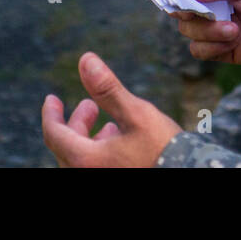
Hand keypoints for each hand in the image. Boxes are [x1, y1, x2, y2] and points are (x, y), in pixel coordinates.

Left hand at [41, 52, 181, 166]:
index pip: (54, 134)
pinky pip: (95, 168)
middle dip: (76, 122)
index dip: (51, 114)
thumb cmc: (163, 150)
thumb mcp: (136, 114)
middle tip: (88, 106)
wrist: (190, 174)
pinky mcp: (115, 180)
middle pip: (67, 147)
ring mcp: (100, 180)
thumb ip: (107, 89)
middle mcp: (86, 175)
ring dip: (89, 138)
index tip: (52, 99)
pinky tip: (119, 141)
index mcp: (85, 160)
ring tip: (108, 124)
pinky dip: (99, 153)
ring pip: (81, 160)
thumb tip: (85, 60)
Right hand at [168, 0, 240, 65]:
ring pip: (188, 31)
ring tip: (234, 28)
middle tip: (207, 13)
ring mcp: (212, 25)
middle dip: (191, 13)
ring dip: (208, 32)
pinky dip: (213, 47)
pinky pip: (199, 50)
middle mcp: (207, 3)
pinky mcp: (218, 47)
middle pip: (179, 10)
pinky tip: (233, 40)